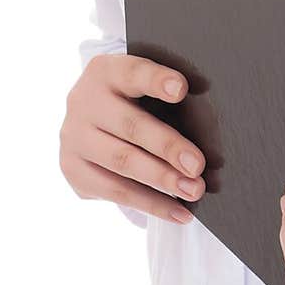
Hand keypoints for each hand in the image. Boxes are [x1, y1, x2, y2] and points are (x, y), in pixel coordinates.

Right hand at [59, 53, 206, 222]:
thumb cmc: (135, 99)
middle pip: (130, 125)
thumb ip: (167, 95)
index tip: (182, 89)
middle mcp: (83, 101)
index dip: (156, 81)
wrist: (91, 118)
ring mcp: (73, 137)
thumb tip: (212, 125)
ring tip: (193, 192)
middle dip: (167, 147)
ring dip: (162, 180)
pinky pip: (114, 192)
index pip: (133, 73)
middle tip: (198, 166)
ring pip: (122, 162)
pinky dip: (150, 204)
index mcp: (105, 71)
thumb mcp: (143, 86)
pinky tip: (178, 212)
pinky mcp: (72, 169)